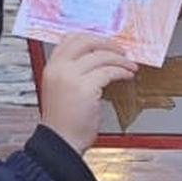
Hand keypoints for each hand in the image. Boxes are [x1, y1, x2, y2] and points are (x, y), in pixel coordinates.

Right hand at [40, 33, 137, 152]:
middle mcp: (59, 69)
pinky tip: (127, 75)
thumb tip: (96, 61)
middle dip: (107, 43)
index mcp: (51, 68)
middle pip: (86, 41)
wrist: (61, 143)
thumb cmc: (64, 123)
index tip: (105, 43)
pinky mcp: (86, 88)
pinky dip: (122, 71)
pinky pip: (109, 71)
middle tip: (121, 50)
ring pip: (101, 56)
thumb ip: (72, 74)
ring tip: (129, 66)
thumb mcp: (60, 91)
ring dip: (120, 59)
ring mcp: (71, 77)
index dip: (91, 38)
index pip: (70, 39)